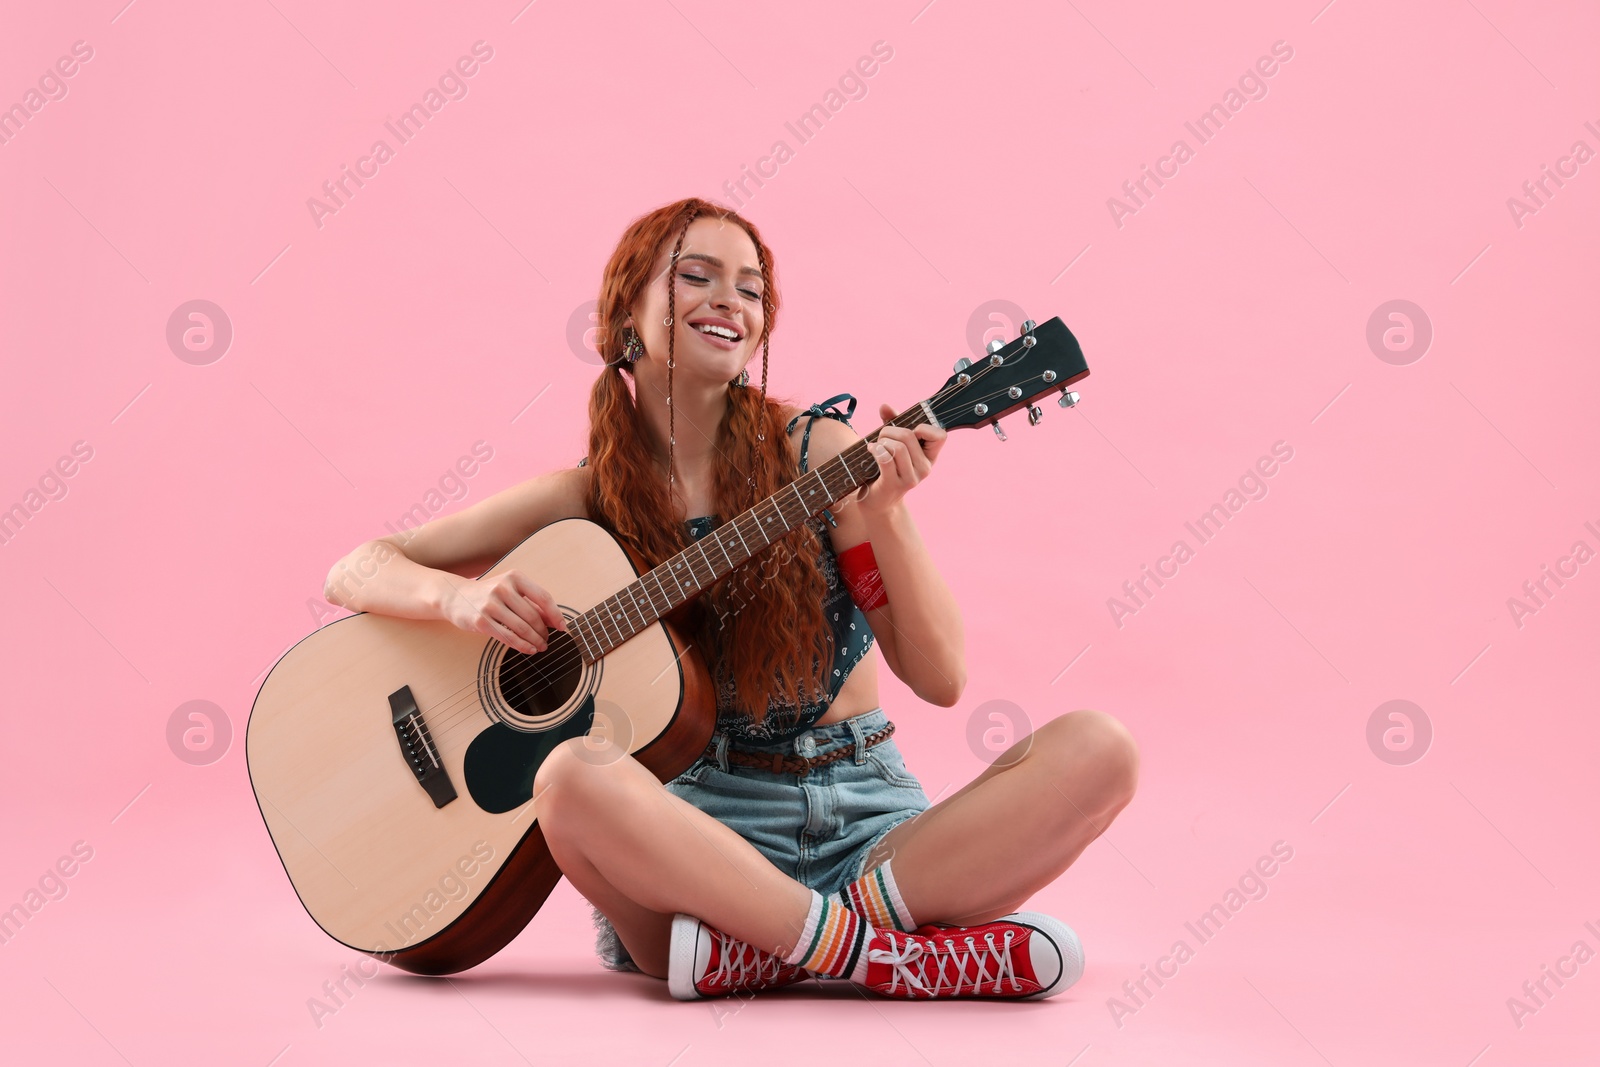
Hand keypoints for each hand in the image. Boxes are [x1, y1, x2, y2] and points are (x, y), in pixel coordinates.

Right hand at [440, 570, 566, 655]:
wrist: (455, 596)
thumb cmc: (488, 594)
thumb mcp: (510, 590)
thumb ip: (531, 602)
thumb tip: (554, 620)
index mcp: (515, 577)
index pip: (543, 597)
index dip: (556, 615)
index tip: (563, 627)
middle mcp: (503, 588)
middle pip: (533, 616)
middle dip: (544, 632)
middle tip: (548, 640)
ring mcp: (490, 604)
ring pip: (522, 628)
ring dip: (535, 641)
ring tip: (541, 646)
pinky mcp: (481, 621)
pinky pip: (508, 637)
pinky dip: (522, 646)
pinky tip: (529, 649)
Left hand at [855, 403, 947, 517]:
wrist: (877, 500)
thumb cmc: (886, 467)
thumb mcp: (893, 443)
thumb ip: (891, 422)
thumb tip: (885, 406)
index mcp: (930, 457)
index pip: (940, 436)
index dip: (923, 427)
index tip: (909, 431)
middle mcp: (925, 469)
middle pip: (909, 435)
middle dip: (890, 430)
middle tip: (881, 437)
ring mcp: (911, 479)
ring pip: (897, 447)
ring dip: (882, 441)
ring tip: (876, 446)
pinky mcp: (894, 485)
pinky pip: (885, 459)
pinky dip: (876, 449)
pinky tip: (871, 450)